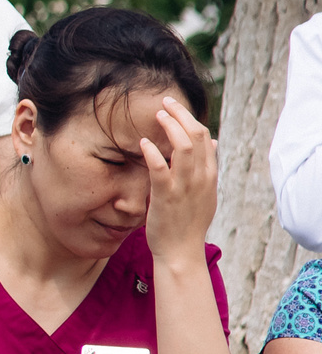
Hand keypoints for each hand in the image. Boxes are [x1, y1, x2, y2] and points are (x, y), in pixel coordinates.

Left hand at [141, 93, 217, 265]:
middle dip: (181, 115)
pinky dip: (152, 153)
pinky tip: (142, 143)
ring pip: (183, 147)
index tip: (174, 108)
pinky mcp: (166, 196)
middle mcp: (200, 178)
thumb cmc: (187, 221)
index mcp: (209, 176)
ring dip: (170, 127)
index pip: (206, 138)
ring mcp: (184, 186)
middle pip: (197, 136)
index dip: (190, 119)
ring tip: (157, 115)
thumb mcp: (204, 192)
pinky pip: (161, 169)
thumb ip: (206, 168)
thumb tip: (212, 143)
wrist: (181, 251)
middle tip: (165, 102)